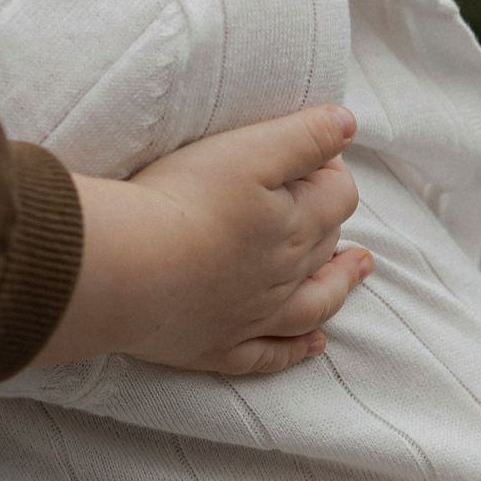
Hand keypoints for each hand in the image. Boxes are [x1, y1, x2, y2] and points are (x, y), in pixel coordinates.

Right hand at [50, 104, 369, 381]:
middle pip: (326, 244)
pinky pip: (269, 355)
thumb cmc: (181, 201)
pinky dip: (296, 350)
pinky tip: (314, 345)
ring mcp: (254, 317)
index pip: (338, 194)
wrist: (125, 269)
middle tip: (320, 199)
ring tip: (356, 271)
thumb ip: (304, 135)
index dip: (329, 167)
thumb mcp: (249, 149)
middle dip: (330, 219)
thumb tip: (347, 125)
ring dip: (338, 285)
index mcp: (295, 224)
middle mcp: (285, 274)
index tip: (308, 151)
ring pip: (314, 302)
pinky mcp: (218, 347)